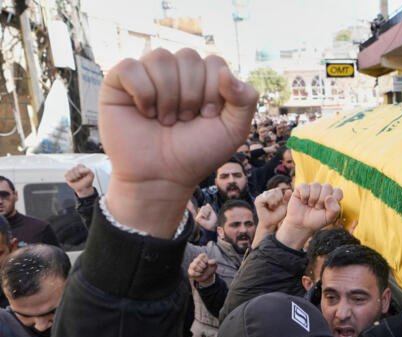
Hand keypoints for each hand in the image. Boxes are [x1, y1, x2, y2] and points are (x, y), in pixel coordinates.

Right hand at [64, 164, 95, 197]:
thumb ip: (88, 171)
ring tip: (77, 180)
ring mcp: (70, 171)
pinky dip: (70, 179)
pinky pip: (66, 176)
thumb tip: (83, 169)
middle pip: (74, 170)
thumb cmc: (87, 181)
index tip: (84, 175)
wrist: (84, 188)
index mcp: (81, 166)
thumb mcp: (91, 176)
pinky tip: (73, 180)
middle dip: (77, 175)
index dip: (81, 172)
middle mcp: (75, 167)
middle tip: (80, 178)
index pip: (79, 166)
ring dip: (74, 178)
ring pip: (70, 173)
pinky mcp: (66, 175)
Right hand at [100, 48, 256, 235]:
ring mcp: (146, 74)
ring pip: (160, 57)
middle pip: (188, 56)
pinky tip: (145, 113)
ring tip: (166, 120)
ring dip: (168, 96)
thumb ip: (246, 99)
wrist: (162, 178)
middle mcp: (175, 72)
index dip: (213, 91)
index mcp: (202, 78)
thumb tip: (226, 71)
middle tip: (184, 121)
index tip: (208, 117)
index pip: (214, 62)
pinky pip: (131, 67)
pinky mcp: (119, 82)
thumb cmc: (197, 153)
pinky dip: (143, 93)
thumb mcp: (234, 130)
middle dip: (191, 95)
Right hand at [187, 252, 217, 286]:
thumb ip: (214, 262)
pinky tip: (200, 274)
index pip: (202, 255)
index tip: (207, 263)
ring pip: (194, 266)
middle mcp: (195, 260)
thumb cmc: (210, 269)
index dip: (206, 260)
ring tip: (202, 271)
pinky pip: (192, 272)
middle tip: (205, 268)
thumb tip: (209, 262)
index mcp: (201, 257)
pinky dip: (197, 274)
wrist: (208, 277)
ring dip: (200, 269)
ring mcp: (192, 265)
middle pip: (198, 260)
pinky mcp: (190, 271)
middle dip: (203, 266)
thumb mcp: (214, 265)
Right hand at [255, 187, 290, 231]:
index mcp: (272, 193)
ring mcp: (261, 196)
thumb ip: (286, 198)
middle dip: (279, 199)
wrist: (271, 223)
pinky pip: (267, 197)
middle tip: (275, 206)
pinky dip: (271, 202)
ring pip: (272, 193)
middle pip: (276, 190)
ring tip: (272, 207)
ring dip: (275, 201)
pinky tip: (269, 207)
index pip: (279, 190)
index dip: (281, 197)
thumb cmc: (278, 215)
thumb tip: (289, 190)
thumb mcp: (284, 206)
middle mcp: (265, 193)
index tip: (279, 205)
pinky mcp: (258, 200)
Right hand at [276, 182, 342, 248]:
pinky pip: (305, 186)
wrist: (301, 224)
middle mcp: (323, 189)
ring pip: (316, 185)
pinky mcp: (302, 187)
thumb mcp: (329, 218)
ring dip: (313, 198)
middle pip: (328, 187)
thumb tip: (329, 197)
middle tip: (317, 208)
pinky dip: (304, 196)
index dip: (333, 200)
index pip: (338, 191)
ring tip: (311, 205)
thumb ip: (334, 210)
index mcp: (333, 196)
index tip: (327, 209)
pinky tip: (303, 201)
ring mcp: (313, 187)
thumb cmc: (316, 220)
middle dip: (322, 200)